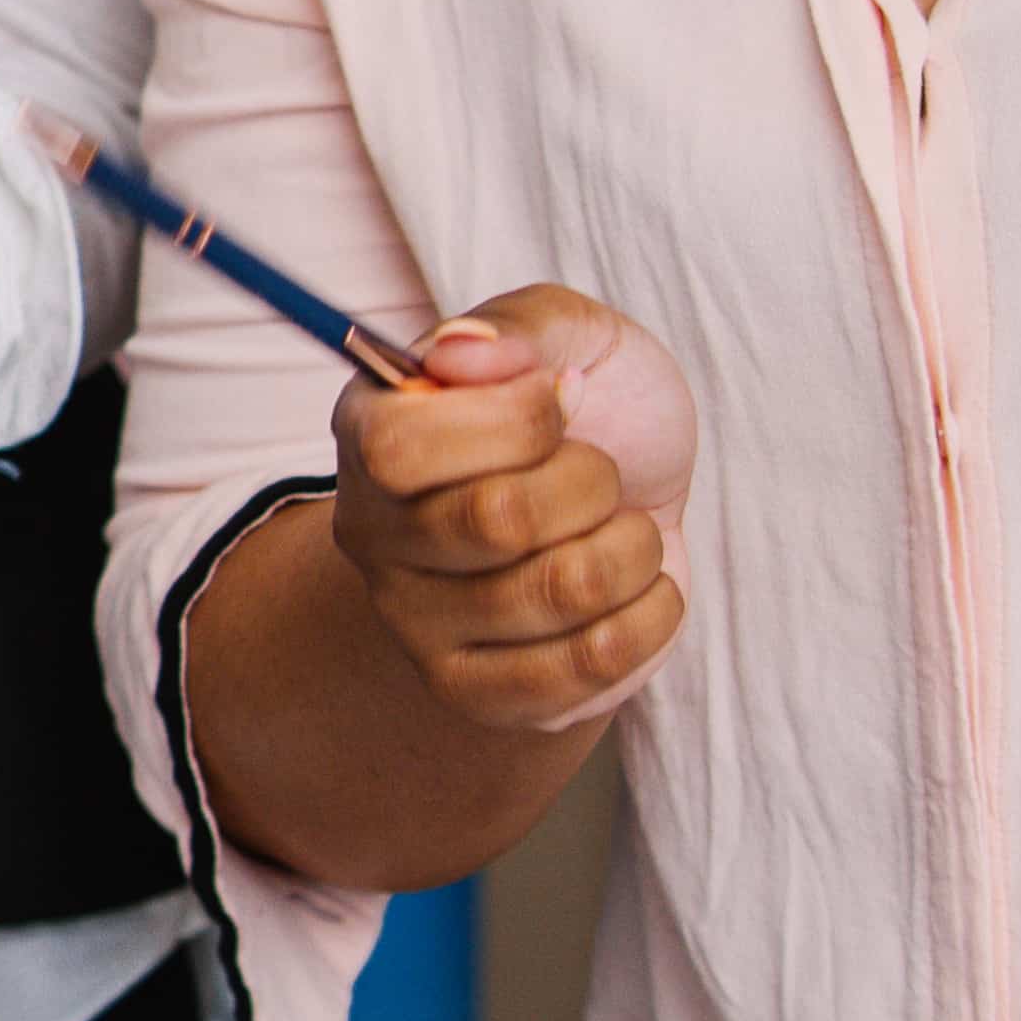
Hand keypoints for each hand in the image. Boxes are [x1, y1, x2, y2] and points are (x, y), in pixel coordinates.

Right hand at [318, 287, 695, 735]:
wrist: (638, 500)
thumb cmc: (595, 409)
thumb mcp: (574, 333)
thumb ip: (521, 326)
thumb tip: (456, 352)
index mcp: (370, 434)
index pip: (400, 449)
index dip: (512, 422)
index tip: (566, 396)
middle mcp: (372, 535)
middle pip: (494, 521)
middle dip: (591, 481)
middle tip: (600, 469)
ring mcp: (418, 625)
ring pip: (559, 590)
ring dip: (631, 545)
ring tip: (623, 527)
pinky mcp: (480, 694)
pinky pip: (588, 665)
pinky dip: (649, 614)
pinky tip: (638, 586)